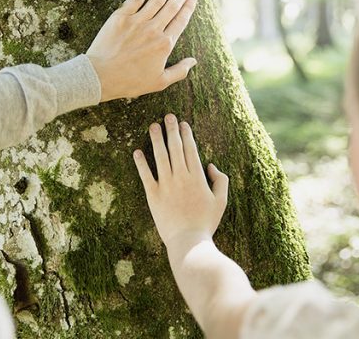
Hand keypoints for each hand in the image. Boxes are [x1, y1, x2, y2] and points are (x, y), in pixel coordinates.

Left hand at [86, 0, 197, 101]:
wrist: (101, 76)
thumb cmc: (130, 81)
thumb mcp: (159, 82)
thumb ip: (179, 71)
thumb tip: (194, 61)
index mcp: (165, 44)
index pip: (181, 20)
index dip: (189, 7)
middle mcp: (154, 30)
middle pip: (172, 7)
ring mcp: (137, 21)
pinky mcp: (121, 17)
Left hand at [133, 114, 228, 248]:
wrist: (189, 242)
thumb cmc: (206, 222)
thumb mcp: (221, 201)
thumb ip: (220, 180)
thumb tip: (210, 165)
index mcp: (197, 177)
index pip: (190, 149)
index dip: (186, 134)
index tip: (183, 124)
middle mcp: (181, 177)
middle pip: (175, 148)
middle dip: (171, 130)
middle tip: (167, 116)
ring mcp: (166, 185)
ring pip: (160, 156)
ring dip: (156, 139)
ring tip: (153, 126)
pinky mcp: (153, 195)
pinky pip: (145, 175)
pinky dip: (141, 163)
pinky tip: (137, 151)